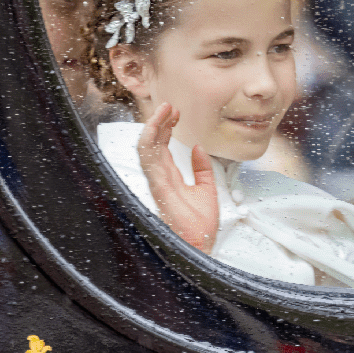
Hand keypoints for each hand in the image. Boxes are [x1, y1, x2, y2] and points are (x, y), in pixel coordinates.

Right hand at [137, 103, 218, 251]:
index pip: (163, 147)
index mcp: (170, 179)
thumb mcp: (207, 190)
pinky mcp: (158, 188)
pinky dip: (150, 142)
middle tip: (169, 105)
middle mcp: (160, 179)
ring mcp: (157, 183)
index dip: (167, 128)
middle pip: (153, 144)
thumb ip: (202, 169)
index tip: (177, 112)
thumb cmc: (200, 226)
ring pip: (146, 148)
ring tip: (164, 108)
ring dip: (153, 126)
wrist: (200, 247)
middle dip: (159, 122)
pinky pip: (149, 161)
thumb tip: (199, 148)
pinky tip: (156, 127)